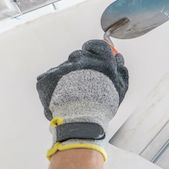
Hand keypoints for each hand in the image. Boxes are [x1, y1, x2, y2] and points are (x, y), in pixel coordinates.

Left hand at [36, 40, 128, 159]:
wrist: (80, 122)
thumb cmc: (101, 108)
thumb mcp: (119, 90)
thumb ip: (121, 71)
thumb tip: (118, 58)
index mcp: (103, 63)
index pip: (98, 46)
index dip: (92, 48)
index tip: (89, 52)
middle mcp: (83, 61)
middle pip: (78, 56)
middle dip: (78, 66)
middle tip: (79, 83)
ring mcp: (63, 68)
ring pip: (64, 68)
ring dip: (65, 78)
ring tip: (70, 96)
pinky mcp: (47, 77)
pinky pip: (49, 78)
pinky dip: (52, 87)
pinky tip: (58, 98)